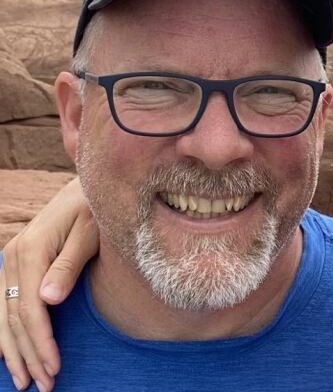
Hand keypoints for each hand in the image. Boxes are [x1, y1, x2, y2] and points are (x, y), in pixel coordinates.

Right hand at [0, 177, 98, 390]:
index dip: (40, 342)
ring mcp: (11, 259)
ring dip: (13, 351)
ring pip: (3, 315)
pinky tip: (6, 355)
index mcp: (32, 250)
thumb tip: (48, 299)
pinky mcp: (16, 262)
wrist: (87, 186)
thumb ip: (70, 264)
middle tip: (43, 386)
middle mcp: (14, 256)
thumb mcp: (91, 232)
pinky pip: (2, 304)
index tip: (53, 368)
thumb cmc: (96, 209)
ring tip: (24, 382)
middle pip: (14, 318)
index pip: (30, 308)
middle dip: (28, 355)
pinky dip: (3, 333)